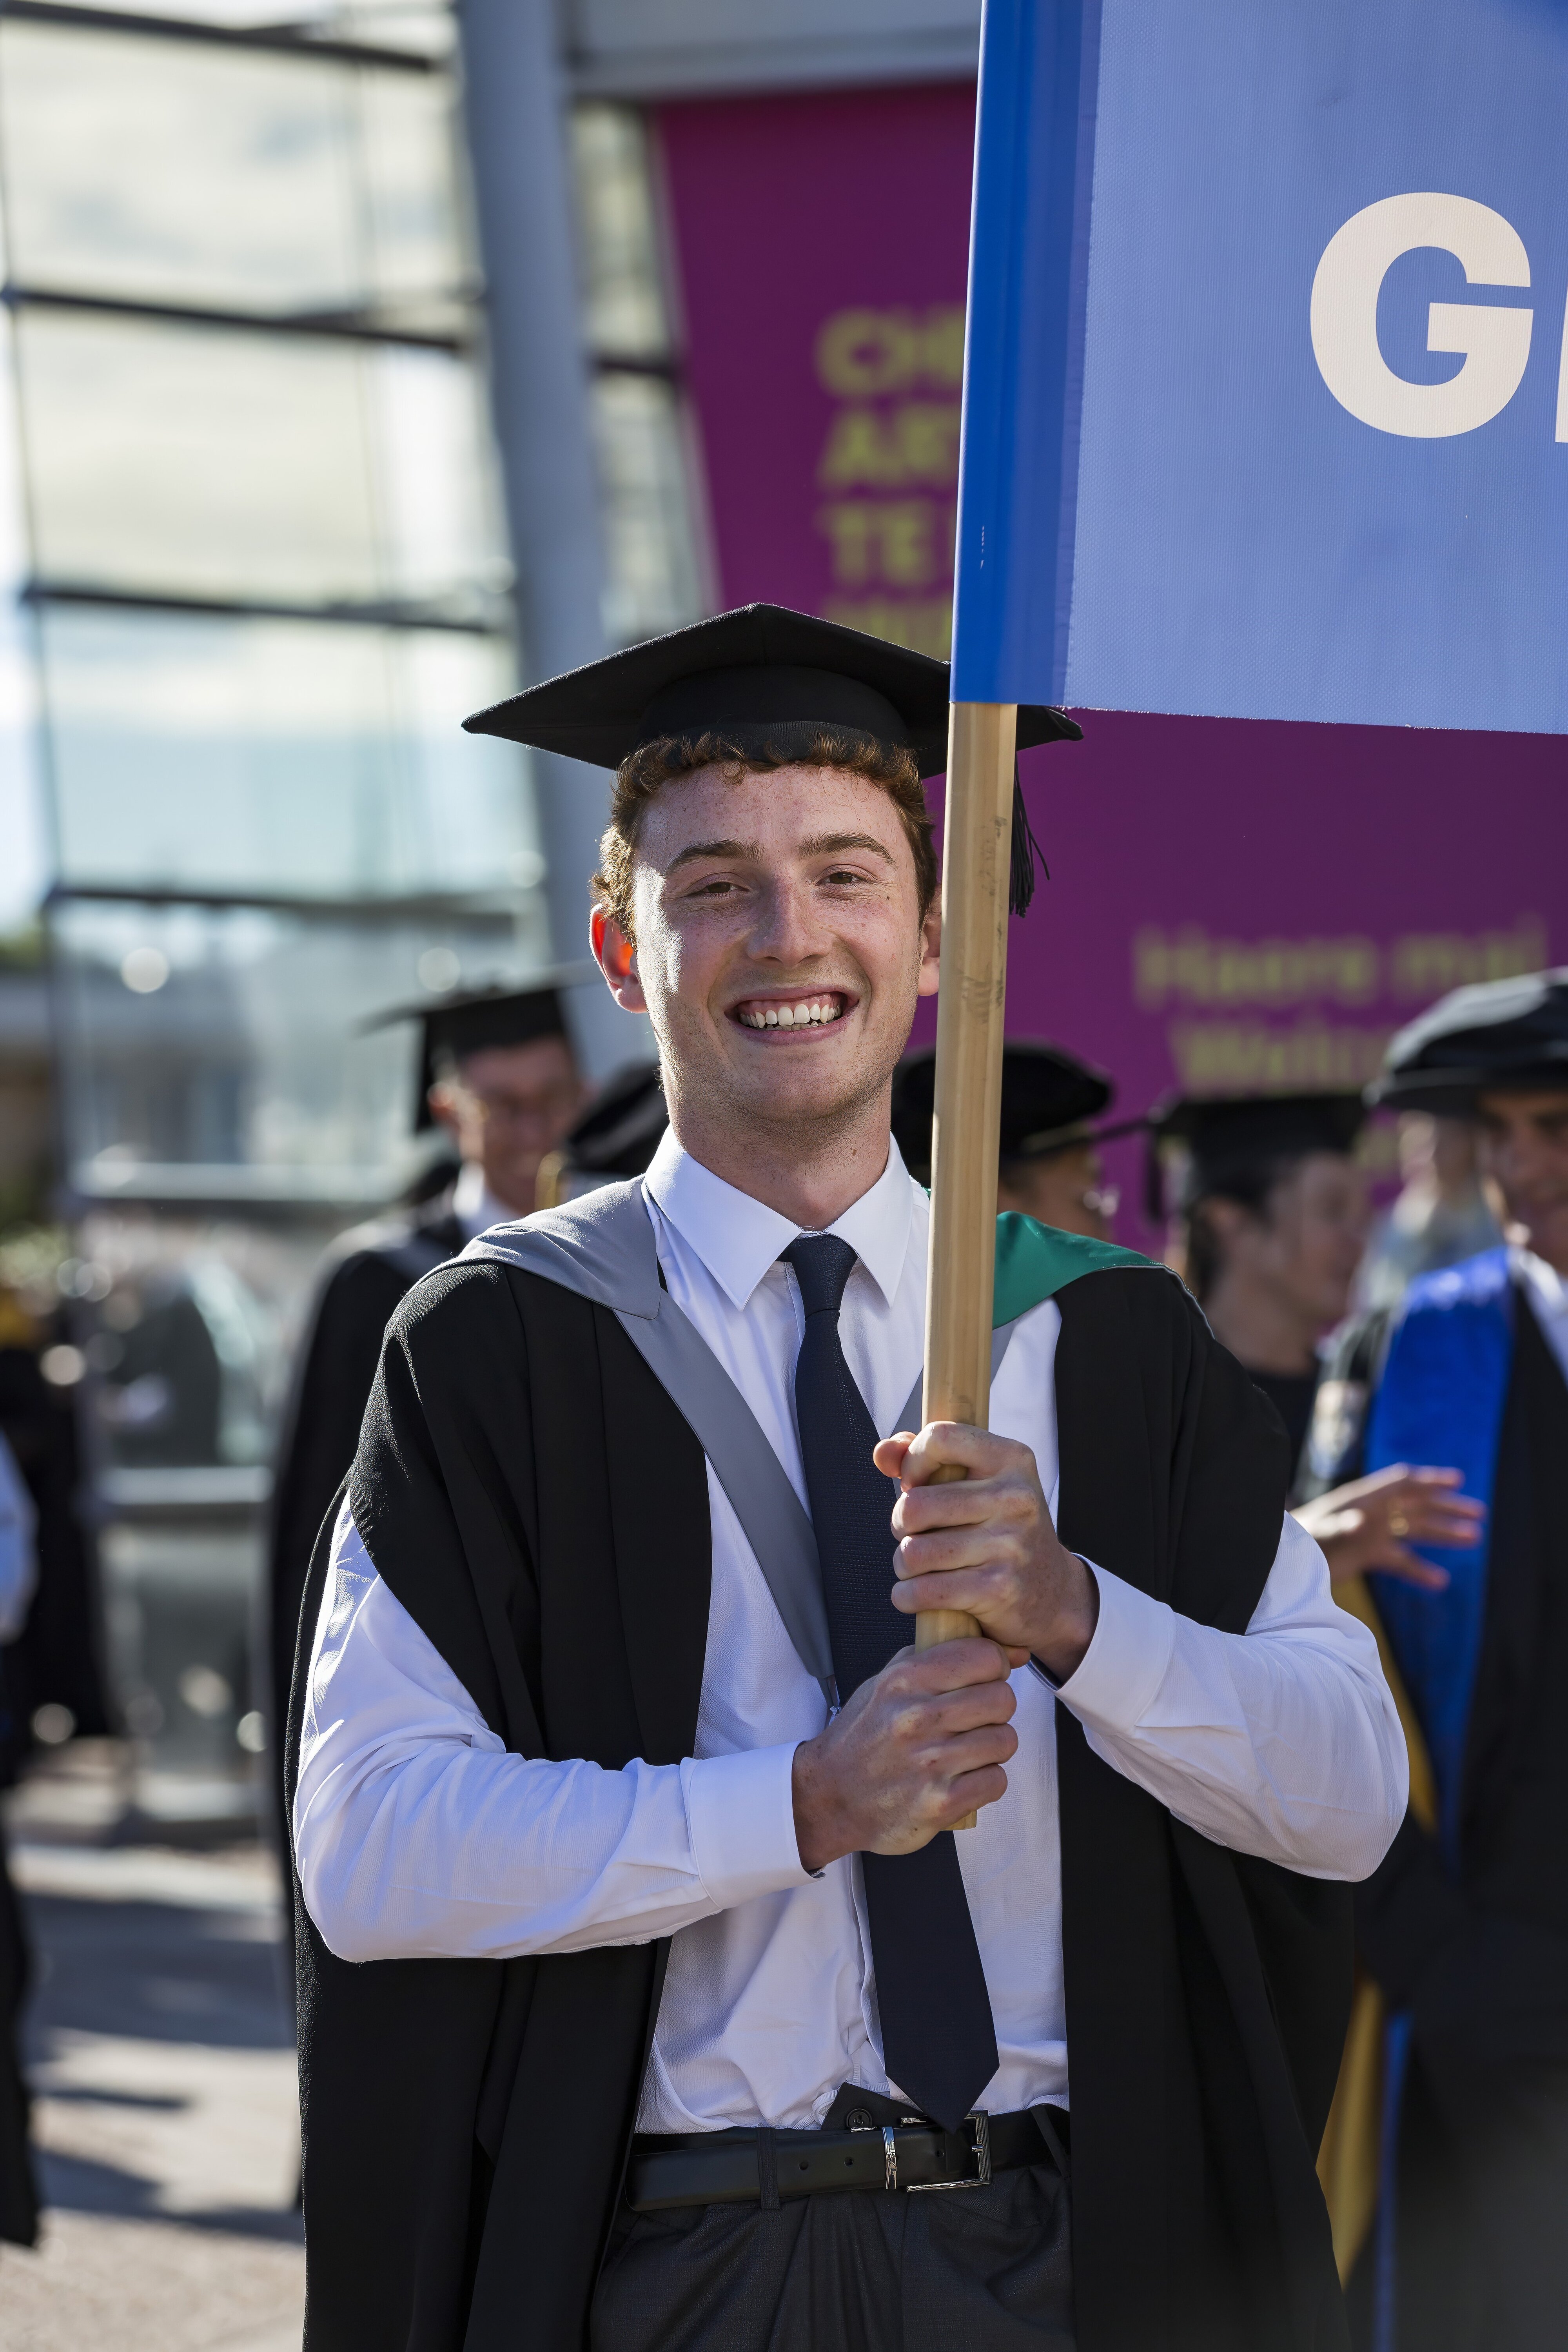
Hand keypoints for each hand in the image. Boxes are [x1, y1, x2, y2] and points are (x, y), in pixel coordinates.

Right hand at [791, 1638, 1017, 1871]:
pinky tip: (965, 1777)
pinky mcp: (941, 1803)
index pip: (984, 1656)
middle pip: (1002, 1698)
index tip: (987, 1678)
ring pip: (1005, 1740)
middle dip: (997, 1709)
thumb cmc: (863, 1738)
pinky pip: (996, 1780)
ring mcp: (930, 1762)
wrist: (831, 1798)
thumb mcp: (884, 1683)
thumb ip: (932, 1657)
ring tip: (969, 1749)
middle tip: (979, 1718)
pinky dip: (986, 1780)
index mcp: (905, 1680)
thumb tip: (996, 1647)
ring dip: (993, 1747)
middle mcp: (916, 1717)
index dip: (994, 1666)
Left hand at [872, 1422, 1099, 1682]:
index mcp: (1011, 1459)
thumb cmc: (998, 1527)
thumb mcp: (976, 1482)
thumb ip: (925, 1457)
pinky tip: (915, 1594)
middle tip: (915, 1534)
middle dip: (901, 1525)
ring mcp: (1010, 1544)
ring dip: (904, 1564)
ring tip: (920, 1566)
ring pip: (914, 1552)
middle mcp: (1015, 1497)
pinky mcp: (1000, 1588)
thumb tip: (882, 1454)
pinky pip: (925, 1591)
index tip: (916, 1484)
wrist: (1052, 1591)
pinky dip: (907, 1596)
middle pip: (915, 1506)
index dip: (913, 1462)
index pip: (940, 1438)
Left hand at [1292, 1464, 1484, 1588]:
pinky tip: (1440, 1581)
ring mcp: (1372, 1535)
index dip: (1430, 1480)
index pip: (1403, 1483)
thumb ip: (1339, 1525)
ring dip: (1442, 1533)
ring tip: (1473, 1537)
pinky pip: (1401, 1561)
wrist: (1281, 1559)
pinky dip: (1420, 1570)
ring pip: (1415, 1531)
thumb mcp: (1318, 1531)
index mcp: (1363, 1499)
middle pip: (1416, 1505)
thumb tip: (1360, 1521)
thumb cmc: (1297, 1539)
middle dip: (1447, 1508)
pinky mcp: (1369, 1556)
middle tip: (1479, 1514)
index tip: (1458, 1481)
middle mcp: (1372, 1513)